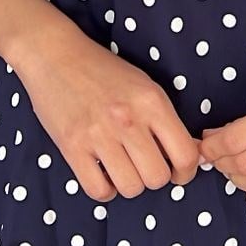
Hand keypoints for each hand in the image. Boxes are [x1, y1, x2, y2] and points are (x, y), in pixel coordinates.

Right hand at [14, 19, 204, 202]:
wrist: (56, 55)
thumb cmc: (104, 71)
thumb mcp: (145, 86)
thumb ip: (165, 119)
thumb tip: (189, 152)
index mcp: (152, 102)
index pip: (185, 154)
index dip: (186, 172)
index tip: (178, 173)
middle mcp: (128, 119)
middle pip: (157, 178)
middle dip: (155, 177)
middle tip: (145, 166)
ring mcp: (98, 134)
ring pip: (131, 188)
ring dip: (129, 184)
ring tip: (122, 168)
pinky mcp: (72, 146)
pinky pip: (98, 190)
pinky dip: (104, 189)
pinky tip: (102, 173)